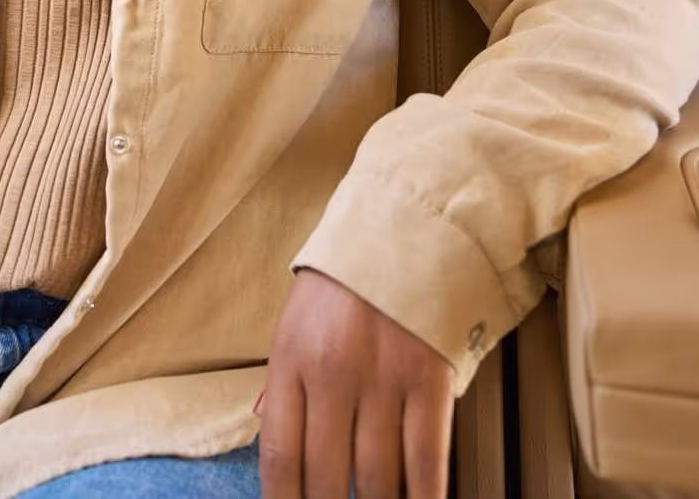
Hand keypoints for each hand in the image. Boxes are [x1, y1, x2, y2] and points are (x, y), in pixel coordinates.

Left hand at [259, 268, 454, 498]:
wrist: (405, 226)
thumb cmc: (345, 281)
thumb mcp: (295, 322)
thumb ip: (284, 382)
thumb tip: (268, 433)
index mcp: (290, 360)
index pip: (280, 458)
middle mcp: (333, 375)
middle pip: (328, 478)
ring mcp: (384, 379)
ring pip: (378, 478)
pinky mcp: (430, 379)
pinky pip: (427, 460)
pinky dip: (424, 497)